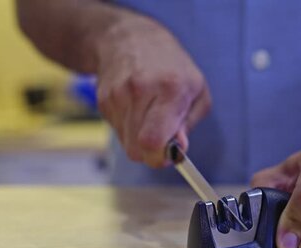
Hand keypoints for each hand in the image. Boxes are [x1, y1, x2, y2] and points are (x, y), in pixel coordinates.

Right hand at [96, 15, 210, 167]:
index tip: (170, 153)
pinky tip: (136, 108)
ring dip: (140, 139)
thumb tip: (177, 149)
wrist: (130, 38)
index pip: (154, 141)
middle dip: (152, 152)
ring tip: (149, 116)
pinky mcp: (103, 100)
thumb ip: (189, 124)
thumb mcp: (197, 90)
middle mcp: (140, 91)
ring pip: (127, 144)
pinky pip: (118, 132)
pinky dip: (129, 128)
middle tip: (163, 137)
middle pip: (138, 149)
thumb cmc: (171, 66)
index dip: (161, 156)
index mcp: (170, 89)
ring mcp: (117, 96)